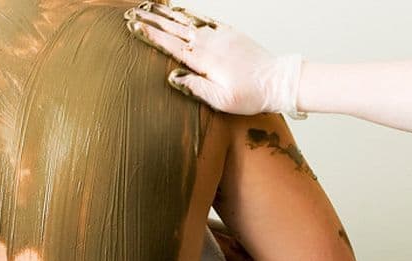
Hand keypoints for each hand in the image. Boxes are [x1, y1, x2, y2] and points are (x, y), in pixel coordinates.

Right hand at [124, 1, 305, 117]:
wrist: (278, 81)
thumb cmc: (251, 95)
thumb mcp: (222, 100)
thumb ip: (197, 87)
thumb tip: (173, 76)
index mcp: (205, 61)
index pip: (171, 45)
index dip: (151, 35)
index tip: (134, 26)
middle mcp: (210, 43)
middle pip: (175, 29)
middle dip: (152, 20)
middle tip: (133, 13)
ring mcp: (221, 36)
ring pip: (188, 21)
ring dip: (167, 14)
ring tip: (150, 7)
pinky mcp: (230, 33)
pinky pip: (205, 19)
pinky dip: (190, 13)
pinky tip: (180, 10)